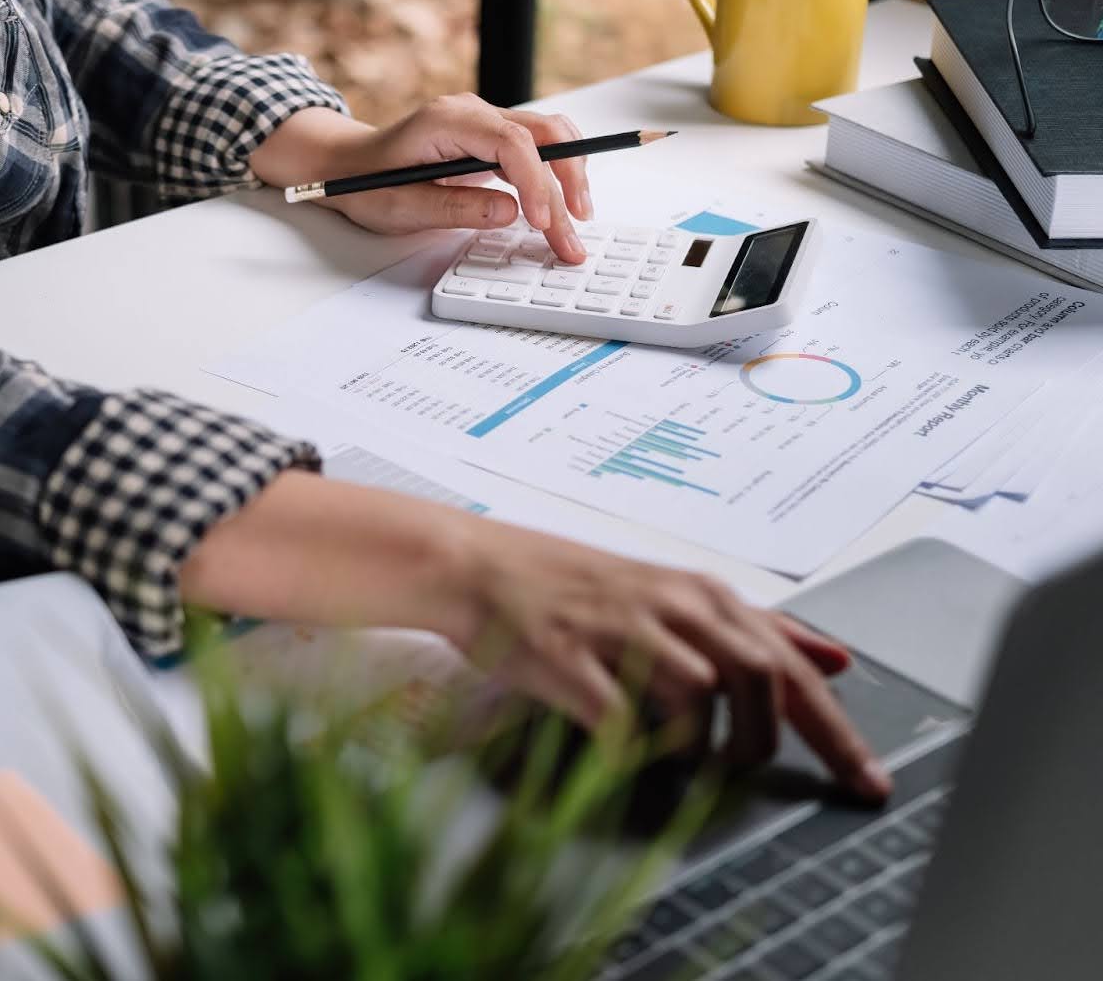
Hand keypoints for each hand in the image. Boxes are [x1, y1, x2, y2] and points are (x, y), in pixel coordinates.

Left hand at [249, 100, 594, 264]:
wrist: (349, 167)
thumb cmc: (368, 185)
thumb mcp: (402, 207)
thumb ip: (456, 208)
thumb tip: (511, 212)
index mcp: (446, 121)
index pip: (511, 141)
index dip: (535, 181)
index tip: (543, 220)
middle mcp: (472, 113)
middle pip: (543, 134)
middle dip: (565, 184)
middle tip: (573, 234)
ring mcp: (484, 122)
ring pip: (548, 139)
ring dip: (568, 179)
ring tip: (575, 225)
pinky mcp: (491, 139)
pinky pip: (536, 150)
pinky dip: (553, 177)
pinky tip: (559, 209)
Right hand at [445, 519, 890, 800]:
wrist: (482, 568)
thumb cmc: (578, 588)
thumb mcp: (678, 595)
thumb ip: (758, 627)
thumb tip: (840, 658)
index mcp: (704, 596)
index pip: (794, 666)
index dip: (838, 731)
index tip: (871, 784)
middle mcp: (672, 607)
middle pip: (759, 679)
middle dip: (764, 740)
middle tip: (745, 768)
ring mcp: (620, 632)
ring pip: (699, 696)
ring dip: (700, 745)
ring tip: (678, 757)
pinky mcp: (569, 660)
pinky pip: (621, 719)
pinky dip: (634, 748)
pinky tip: (625, 753)